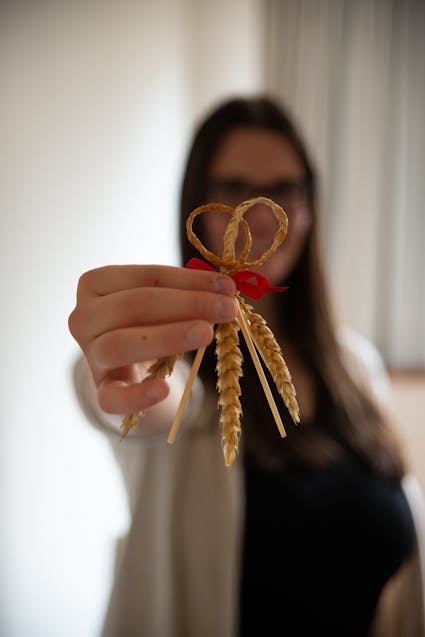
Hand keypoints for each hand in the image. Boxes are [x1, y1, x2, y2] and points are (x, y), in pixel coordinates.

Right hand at [68, 264, 236, 414]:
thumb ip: (186, 292)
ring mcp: (90, 355)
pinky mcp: (99, 391)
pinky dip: (138, 395)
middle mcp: (84, 316)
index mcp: (95, 283)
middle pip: (134, 306)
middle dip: (187, 305)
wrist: (126, 367)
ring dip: (168, 337)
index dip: (190, 281)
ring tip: (206, 333)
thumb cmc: (146, 323)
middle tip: (227, 309)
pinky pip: (112, 398)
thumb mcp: (160, 302)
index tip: (228, 287)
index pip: (147, 277)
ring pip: (121, 344)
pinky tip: (164, 390)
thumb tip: (225, 289)